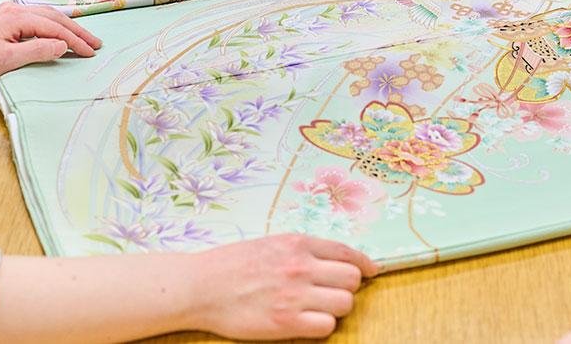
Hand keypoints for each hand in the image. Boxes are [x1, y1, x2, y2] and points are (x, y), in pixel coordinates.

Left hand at [0, 2, 101, 83]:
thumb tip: (62, 45)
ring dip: (66, 26)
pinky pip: (37, 18)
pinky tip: (58, 30)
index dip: (75, 40)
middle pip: (54, 17)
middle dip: (77, 30)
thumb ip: (37, 51)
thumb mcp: (6, 60)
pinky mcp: (4, 19)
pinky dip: (53, 24)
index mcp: (17, 17)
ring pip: (46, 15)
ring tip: (83, 37)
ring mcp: (9, 12)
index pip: (55, 27)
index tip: (91, 52)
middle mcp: (15, 10)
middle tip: (96, 43)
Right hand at [183, 234, 378, 339]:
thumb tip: (333, 259)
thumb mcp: (270, 243)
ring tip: (316, 308)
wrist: (199, 286)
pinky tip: (307, 322)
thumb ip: (302, 249)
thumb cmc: (231, 264)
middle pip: (351, 280)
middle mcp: (300, 266)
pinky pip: (326, 326)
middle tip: (331, 292)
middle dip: (346, 287)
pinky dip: (322, 326)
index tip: (371, 271)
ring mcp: (294, 295)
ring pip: (344, 304)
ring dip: (334, 308)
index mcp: (297, 243)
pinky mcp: (285, 322)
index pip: (347, 253)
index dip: (364, 264)